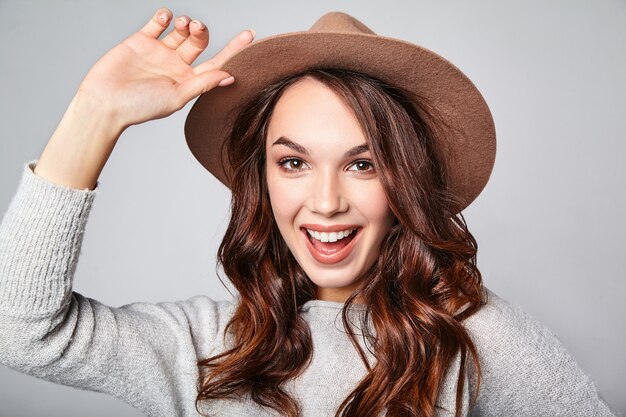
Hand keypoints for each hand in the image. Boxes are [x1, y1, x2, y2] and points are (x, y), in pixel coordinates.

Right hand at [77, 8, 254, 130]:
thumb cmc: (141, 106)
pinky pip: (157, 23)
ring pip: (180, 31)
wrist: (105, 102)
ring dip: (186, 23)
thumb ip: (202, 83)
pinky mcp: (141, 41)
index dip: (234, 49)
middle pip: (199, 42)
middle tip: (196, 27)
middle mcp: (176, 65)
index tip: (250, 35)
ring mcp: (159, 52)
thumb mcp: (177, 96)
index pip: (217, 62)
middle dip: (201, 31)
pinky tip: (167, 16)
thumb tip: (230, 76)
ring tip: (183, 23)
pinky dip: (165, 16)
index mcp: (189, 80)